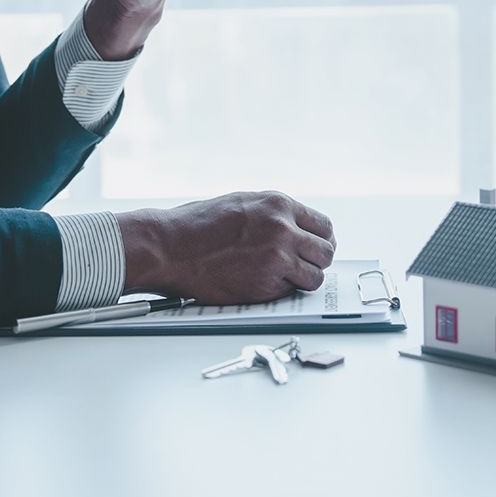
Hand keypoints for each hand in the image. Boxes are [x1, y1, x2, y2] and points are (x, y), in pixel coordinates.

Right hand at [118, 191, 337, 304]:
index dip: (321, 240)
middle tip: (302, 265)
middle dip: (316, 261)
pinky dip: (280, 291)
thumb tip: (298, 228)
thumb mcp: (243, 203)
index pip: (324, 226)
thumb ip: (274, 214)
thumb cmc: (197, 225)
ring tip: (282, 277)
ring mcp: (276, 259)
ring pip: (314, 277)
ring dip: (303, 280)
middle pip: (326, 252)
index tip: (315, 248)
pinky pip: (290, 292)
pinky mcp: (265, 285)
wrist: (169, 247)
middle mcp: (283, 229)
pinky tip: (260, 282)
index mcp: (278, 205)